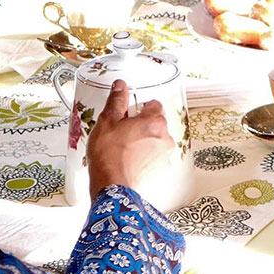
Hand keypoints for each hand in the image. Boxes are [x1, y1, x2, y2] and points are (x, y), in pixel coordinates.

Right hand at [87, 80, 173, 199]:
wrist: (111, 187)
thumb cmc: (109, 154)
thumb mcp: (108, 120)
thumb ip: (117, 100)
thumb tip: (120, 87)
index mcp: (155, 121)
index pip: (153, 103)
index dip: (138, 106)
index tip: (126, 111)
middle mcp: (165, 138)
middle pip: (155, 121)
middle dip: (141, 122)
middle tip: (122, 128)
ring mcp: (163, 156)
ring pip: (154, 138)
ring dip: (143, 138)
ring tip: (123, 144)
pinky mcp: (159, 170)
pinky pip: (153, 154)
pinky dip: (144, 153)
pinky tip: (127, 157)